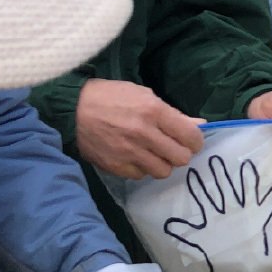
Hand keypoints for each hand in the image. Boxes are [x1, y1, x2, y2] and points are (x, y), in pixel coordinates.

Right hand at [76, 79, 205, 179]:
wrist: (72, 108)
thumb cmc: (110, 97)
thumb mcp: (143, 95)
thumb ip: (173, 114)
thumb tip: (200, 125)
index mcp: (153, 111)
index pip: (191, 137)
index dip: (195, 141)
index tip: (190, 140)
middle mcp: (144, 133)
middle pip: (181, 158)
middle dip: (180, 153)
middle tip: (171, 148)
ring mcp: (129, 152)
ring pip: (163, 171)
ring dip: (161, 163)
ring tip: (152, 153)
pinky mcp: (116, 166)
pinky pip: (141, 176)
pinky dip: (141, 169)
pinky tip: (134, 157)